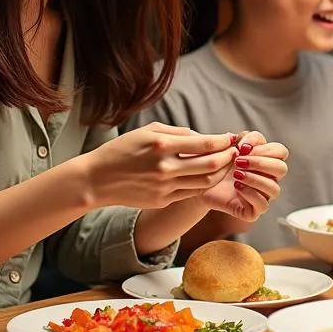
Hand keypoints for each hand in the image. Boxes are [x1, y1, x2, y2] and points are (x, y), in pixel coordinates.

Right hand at [85, 122, 238, 209]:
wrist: (97, 180)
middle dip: (229, 157)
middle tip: (235, 152)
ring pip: (207, 182)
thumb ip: (179, 132)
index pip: (207, 144)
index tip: (231, 138)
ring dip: (221, 172)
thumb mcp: (148, 131)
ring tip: (226, 164)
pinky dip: (204, 183)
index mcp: (163, 146)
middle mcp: (166, 168)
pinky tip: (208, 175)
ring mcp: (165, 187)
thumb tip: (204, 137)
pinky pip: (192, 192)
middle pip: (212, 165)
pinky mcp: (163, 201)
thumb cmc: (123, 150)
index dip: (225, 141)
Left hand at [197, 130, 288, 222]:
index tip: (242, 147)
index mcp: (268, 161)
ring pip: (275, 188)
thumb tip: (247, 144)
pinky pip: (263, 205)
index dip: (264, 148)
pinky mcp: (253, 210)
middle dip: (260, 163)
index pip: (281, 151)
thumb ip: (243, 139)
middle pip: (282, 169)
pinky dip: (251, 194)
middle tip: (238, 161)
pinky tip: (237, 187)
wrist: (201, 184)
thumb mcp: (229, 146)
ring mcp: (264, 195)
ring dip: (255, 179)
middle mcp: (270, 178)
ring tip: (236, 175)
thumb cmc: (219, 165)